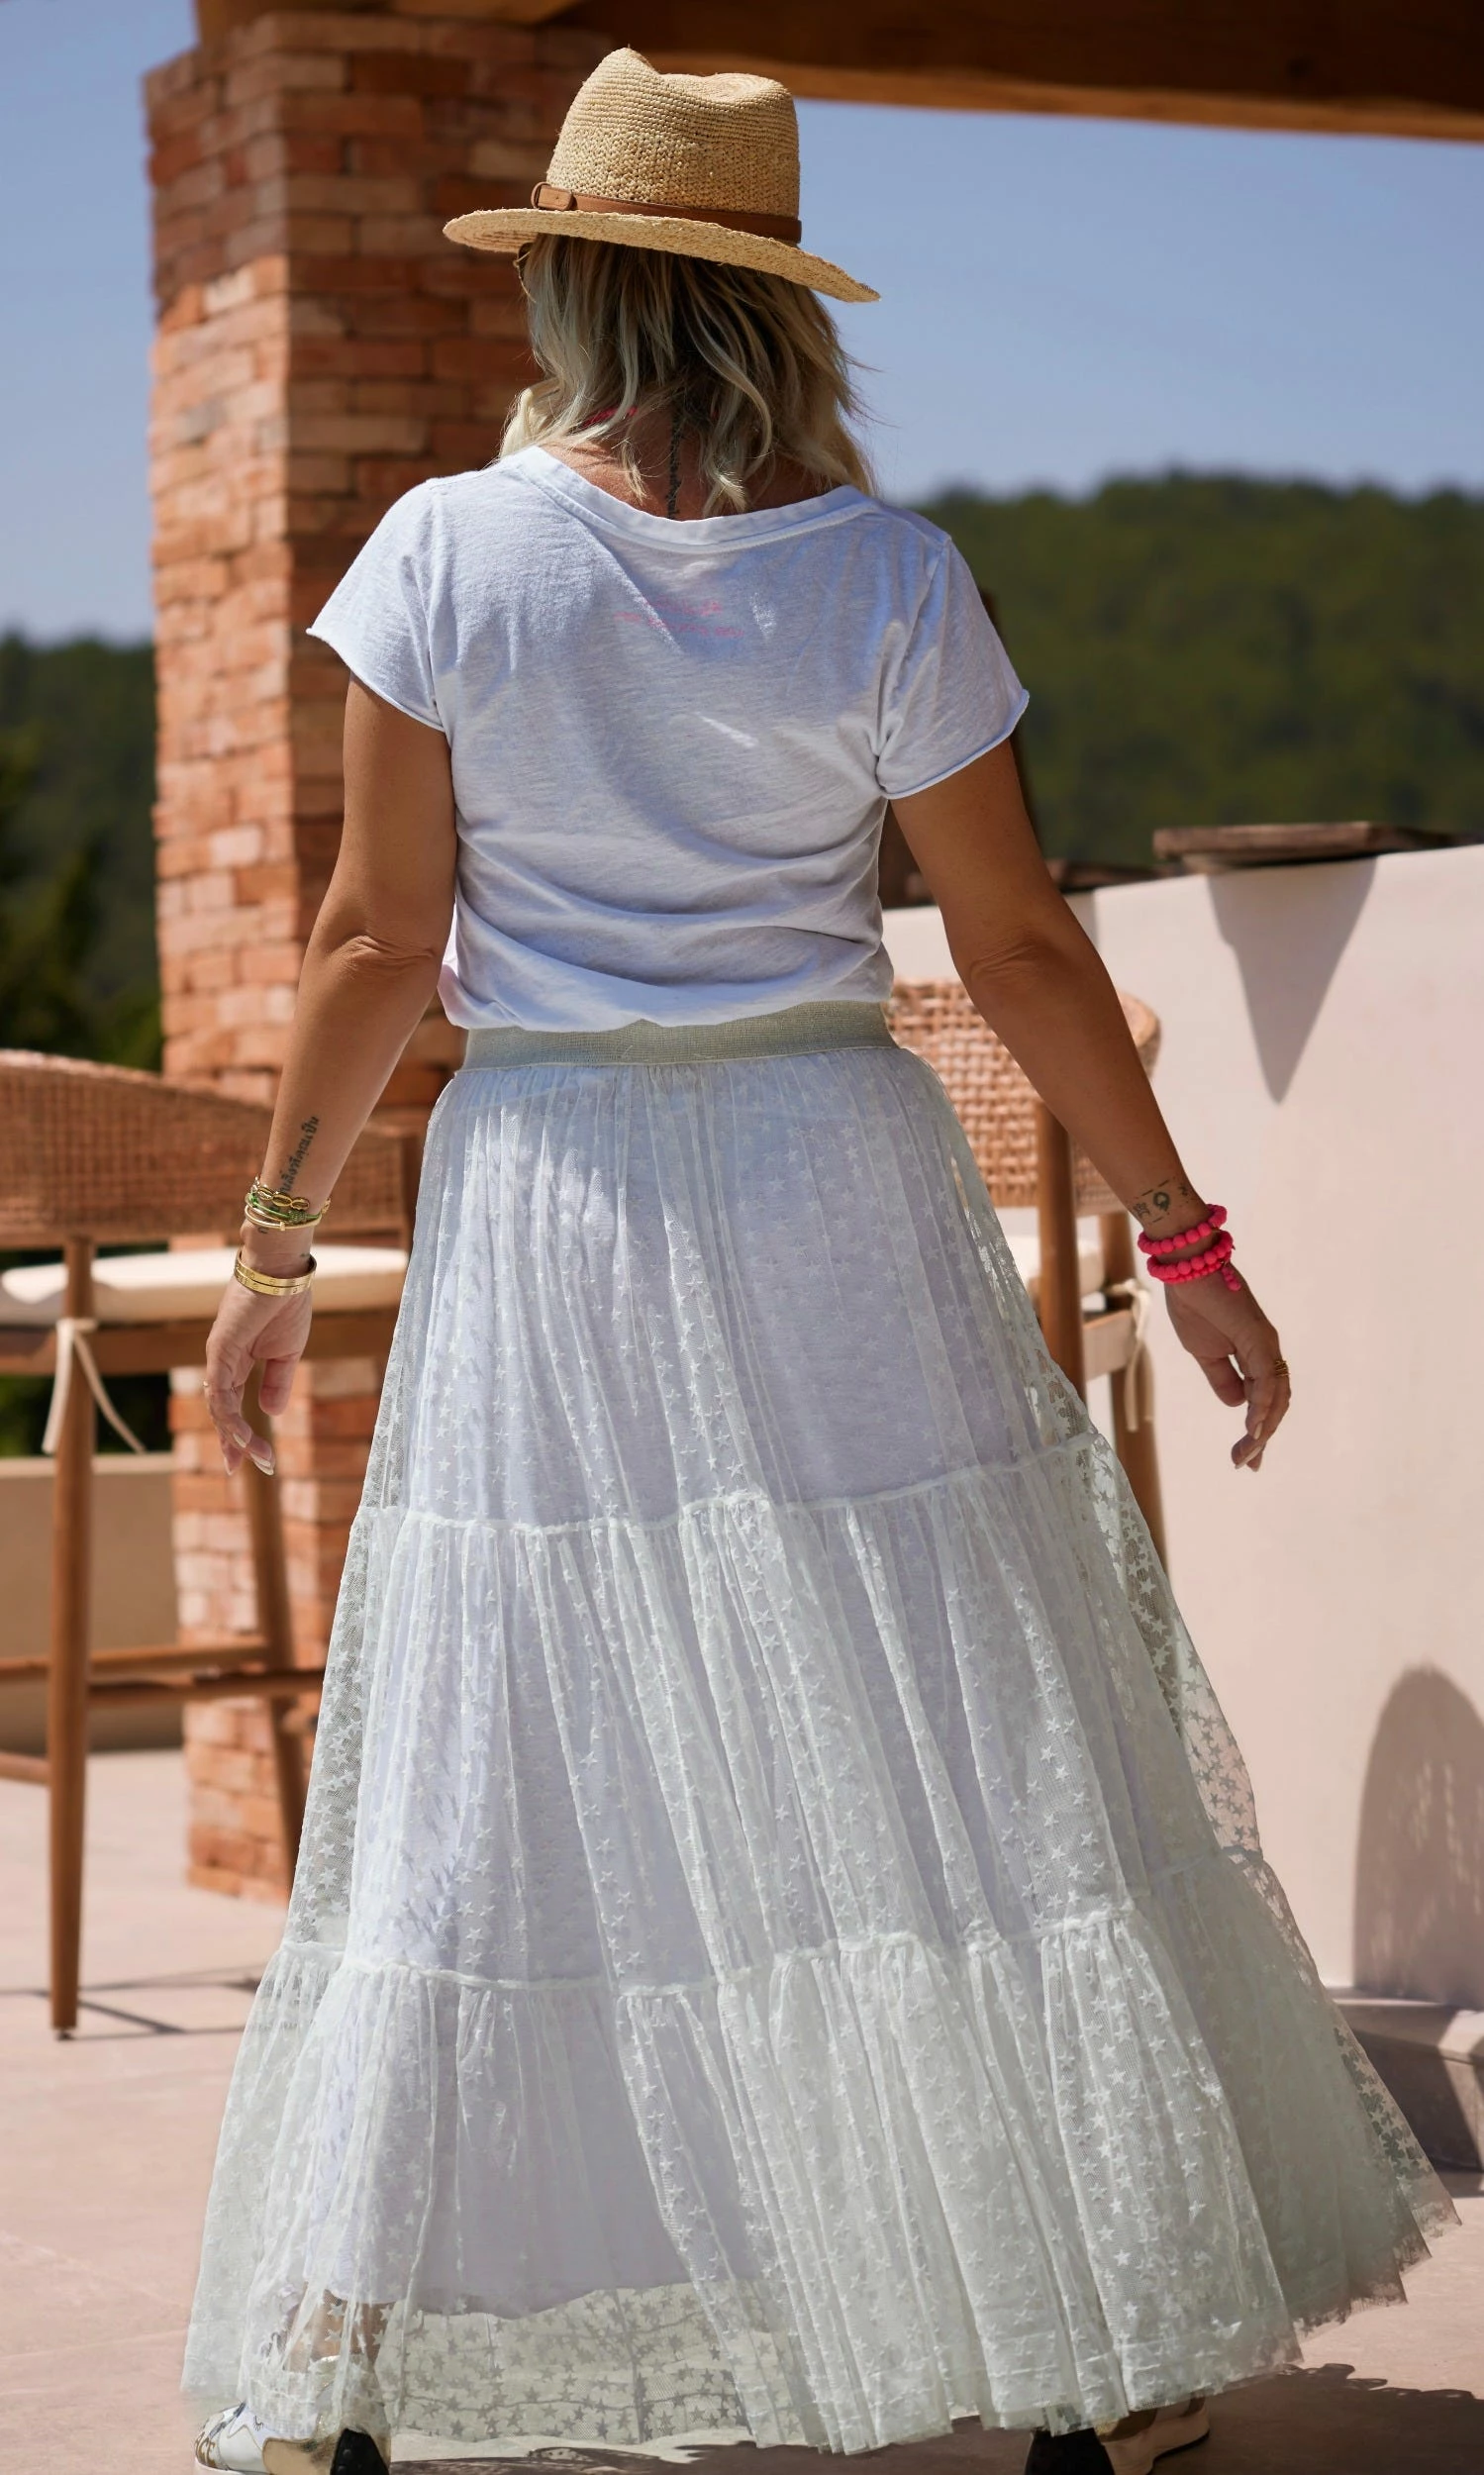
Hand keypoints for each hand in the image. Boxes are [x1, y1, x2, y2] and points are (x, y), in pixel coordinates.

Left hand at [203, 1248, 312, 1477]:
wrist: (284, 1274)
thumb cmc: (287, 1304)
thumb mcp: (288, 1353)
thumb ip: (277, 1382)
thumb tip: (271, 1413)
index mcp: (237, 1361)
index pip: (232, 1404)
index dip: (239, 1432)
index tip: (252, 1458)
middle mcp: (223, 1362)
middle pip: (221, 1411)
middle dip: (231, 1442)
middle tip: (240, 1469)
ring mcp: (218, 1357)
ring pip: (219, 1406)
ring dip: (235, 1436)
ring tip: (254, 1457)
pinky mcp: (220, 1351)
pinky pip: (221, 1392)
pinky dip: (230, 1417)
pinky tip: (243, 1436)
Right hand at [1163, 1273, 1290, 1471]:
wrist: (1186, 1268)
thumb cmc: (1193, 1303)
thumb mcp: (1204, 1353)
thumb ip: (1222, 1379)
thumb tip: (1237, 1407)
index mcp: (1255, 1354)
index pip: (1265, 1399)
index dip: (1257, 1429)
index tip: (1244, 1458)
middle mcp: (1267, 1351)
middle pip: (1276, 1403)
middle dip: (1262, 1437)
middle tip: (1247, 1465)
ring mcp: (1266, 1345)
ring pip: (1276, 1396)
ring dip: (1263, 1428)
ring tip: (1248, 1454)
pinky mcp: (1259, 1338)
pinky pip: (1266, 1380)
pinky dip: (1262, 1406)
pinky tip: (1253, 1428)